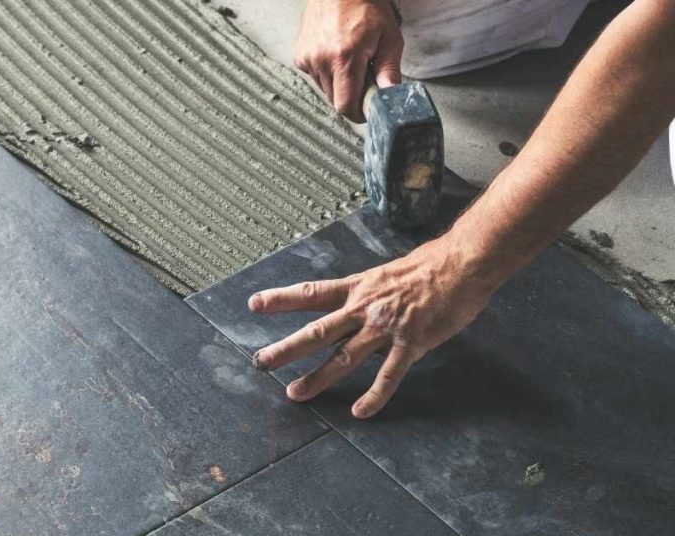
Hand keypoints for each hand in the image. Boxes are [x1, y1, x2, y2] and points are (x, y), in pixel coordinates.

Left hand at [247, 237, 500, 418]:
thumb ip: (369, 294)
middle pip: (317, 330)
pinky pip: (389, 375)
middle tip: (261, 361)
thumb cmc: (430, 266)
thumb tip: (356, 305)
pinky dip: (374, 395)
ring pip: (344, 356)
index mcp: (358, 288)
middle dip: (287, 347)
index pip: (312, 293)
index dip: (282, 298)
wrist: (463, 263)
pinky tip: (360, 411)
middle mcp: (365, 307)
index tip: (254, 304)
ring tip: (294, 393)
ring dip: (317, 377)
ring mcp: (386, 327)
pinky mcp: (411, 343)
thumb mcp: (388, 274)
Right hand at [293, 0, 403, 121]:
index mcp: (345, 57)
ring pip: (325, 90)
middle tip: (364, 77)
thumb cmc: (366, 7)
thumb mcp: (389, 37)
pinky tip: (335, 54)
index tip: (368, 108)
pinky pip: (315, 77)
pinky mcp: (300, 56)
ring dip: (339, 84)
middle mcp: (321, 59)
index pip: (346, 106)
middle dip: (351, 96)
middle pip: (335, 101)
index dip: (358, 112)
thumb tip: (391, 96)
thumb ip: (390, 70)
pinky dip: (327, 73)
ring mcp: (308, 58)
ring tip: (350, 61)